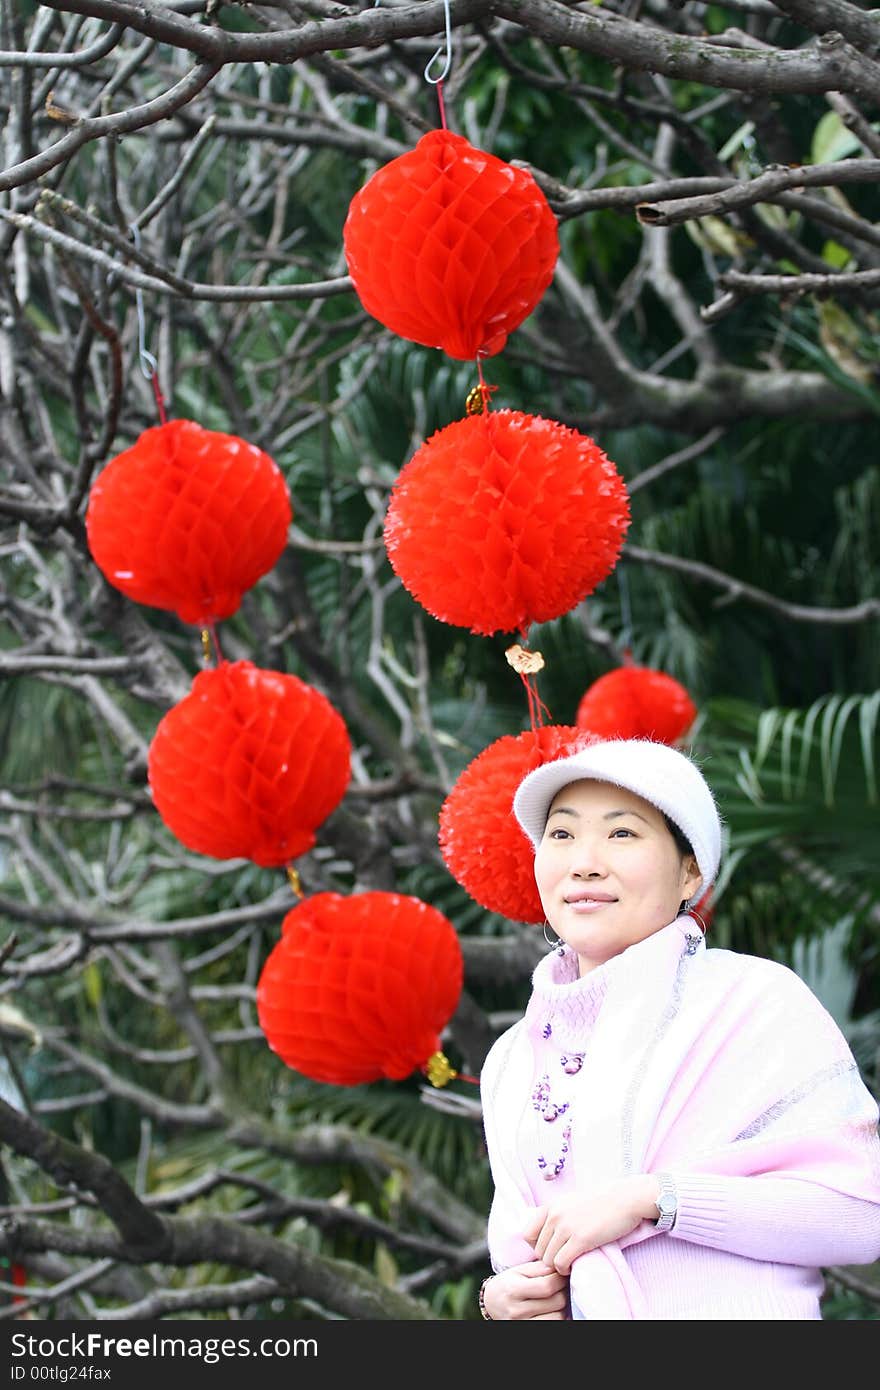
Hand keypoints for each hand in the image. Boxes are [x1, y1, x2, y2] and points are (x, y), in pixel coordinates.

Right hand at [481, 1260, 568, 1320]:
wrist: (492, 1304)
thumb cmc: (508, 1284)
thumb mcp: (518, 1271)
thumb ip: (539, 1267)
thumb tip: (558, 1267)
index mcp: (514, 1290)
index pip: (546, 1286)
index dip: (559, 1278)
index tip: (561, 1272)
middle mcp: (518, 1311)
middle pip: (556, 1302)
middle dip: (563, 1290)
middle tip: (561, 1284)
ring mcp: (523, 1324)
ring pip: (558, 1316)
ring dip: (562, 1305)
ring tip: (556, 1296)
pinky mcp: (529, 1331)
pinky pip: (554, 1325)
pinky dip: (557, 1316)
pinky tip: (553, 1308)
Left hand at [521, 1175, 658, 1274]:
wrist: (625, 1199)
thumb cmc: (601, 1202)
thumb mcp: (572, 1201)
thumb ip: (557, 1214)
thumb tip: (547, 1234)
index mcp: (551, 1206)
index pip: (527, 1234)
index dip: (537, 1247)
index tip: (551, 1250)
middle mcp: (555, 1215)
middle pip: (538, 1250)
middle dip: (549, 1259)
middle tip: (563, 1260)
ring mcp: (566, 1226)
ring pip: (548, 1259)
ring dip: (557, 1266)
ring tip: (569, 1263)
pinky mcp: (580, 1239)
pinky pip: (561, 1263)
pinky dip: (565, 1269)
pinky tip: (574, 1266)